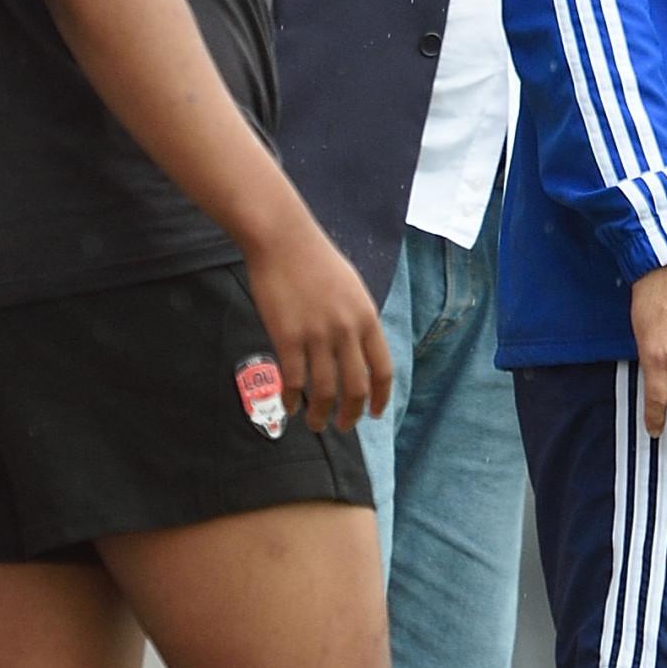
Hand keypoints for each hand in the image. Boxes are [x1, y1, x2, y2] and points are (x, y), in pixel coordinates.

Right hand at [241, 217, 389, 432]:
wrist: (284, 241)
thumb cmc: (317, 262)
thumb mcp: (352, 291)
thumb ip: (358, 322)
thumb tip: (359, 352)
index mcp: (367, 319)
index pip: (382, 370)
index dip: (381, 398)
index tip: (376, 415)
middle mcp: (347, 330)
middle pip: (355, 387)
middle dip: (351, 414)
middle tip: (342, 426)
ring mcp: (317, 334)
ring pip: (324, 390)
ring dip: (320, 414)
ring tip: (316, 424)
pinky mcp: (287, 336)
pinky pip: (293, 379)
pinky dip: (292, 399)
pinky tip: (290, 407)